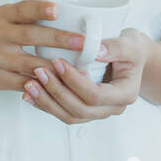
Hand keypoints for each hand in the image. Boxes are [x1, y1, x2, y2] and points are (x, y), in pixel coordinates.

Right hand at [0, 0, 90, 97]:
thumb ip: (21, 19)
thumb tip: (60, 15)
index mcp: (0, 17)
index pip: (22, 10)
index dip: (40, 9)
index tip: (57, 9)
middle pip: (32, 36)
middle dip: (60, 39)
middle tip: (82, 42)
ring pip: (31, 63)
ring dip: (57, 67)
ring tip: (78, 69)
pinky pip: (22, 83)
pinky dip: (41, 86)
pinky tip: (58, 88)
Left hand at [22, 28, 154, 124]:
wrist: (131, 58)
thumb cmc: (131, 49)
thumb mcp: (129, 44)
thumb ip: (115, 47)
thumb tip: (95, 50)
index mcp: (125, 94)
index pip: (96, 95)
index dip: (74, 81)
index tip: (58, 62)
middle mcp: (111, 108)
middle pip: (80, 109)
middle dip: (57, 92)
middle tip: (39, 72)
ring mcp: (98, 112)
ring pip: (70, 116)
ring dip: (48, 102)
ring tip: (29, 84)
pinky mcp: (85, 109)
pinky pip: (64, 112)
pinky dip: (46, 105)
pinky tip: (29, 94)